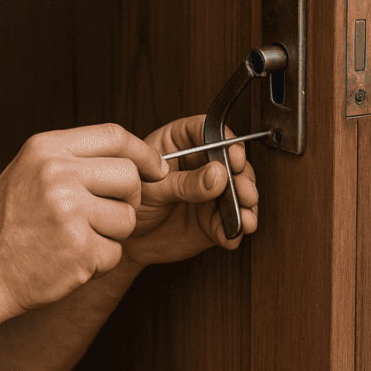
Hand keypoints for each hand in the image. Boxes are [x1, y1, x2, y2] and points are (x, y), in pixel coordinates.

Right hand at [0, 123, 168, 319]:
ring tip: (75, 239)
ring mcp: (69, 212)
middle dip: (128, 199)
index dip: (144, 153)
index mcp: (46, 149)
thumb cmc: (7, 224)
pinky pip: (115, 253)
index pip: (114, 135)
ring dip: (111, 235)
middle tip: (106, 214)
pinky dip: (99, 262)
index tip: (157, 169)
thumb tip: (132, 159)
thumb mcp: (28, 172)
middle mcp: (57, 174)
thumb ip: (72, 160)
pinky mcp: (79, 250)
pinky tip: (68, 260)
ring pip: (127, 218)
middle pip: (130, 177)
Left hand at [120, 114, 258, 268]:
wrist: (125, 240)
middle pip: (231, 160)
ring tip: (244, 215)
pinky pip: (232, 220)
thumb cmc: (128, 202)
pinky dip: (236, 228)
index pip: (208, 130)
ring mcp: (210, 191)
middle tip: (243, 190)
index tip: (233, 156)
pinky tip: (232, 232)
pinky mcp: (214, 218)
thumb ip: (185, 182)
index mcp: (179, 143)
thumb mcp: (152, 188)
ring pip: (239, 189)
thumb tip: (217, 174)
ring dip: (246, 203)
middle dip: (242, 176)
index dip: (226, 140)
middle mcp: (199, 164)